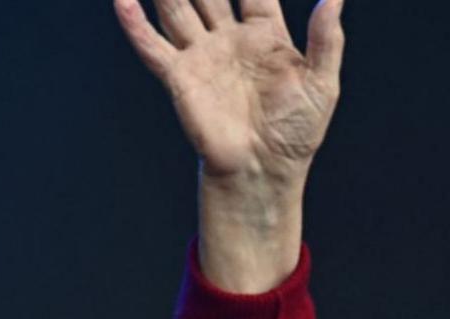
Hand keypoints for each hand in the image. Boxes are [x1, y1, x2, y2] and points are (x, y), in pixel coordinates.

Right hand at [114, 0, 344, 183]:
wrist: (266, 169)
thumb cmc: (296, 131)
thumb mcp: (322, 83)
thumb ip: (327, 39)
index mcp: (265, 34)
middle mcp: (229, 38)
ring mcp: (202, 56)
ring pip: (177, 7)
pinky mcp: (180, 78)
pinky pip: (153, 47)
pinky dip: (134, 24)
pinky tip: (123, 1)